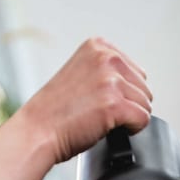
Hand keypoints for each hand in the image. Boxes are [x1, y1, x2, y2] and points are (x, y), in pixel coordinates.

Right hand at [20, 36, 152, 167]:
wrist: (35, 132)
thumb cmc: (53, 112)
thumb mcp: (79, 74)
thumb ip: (105, 70)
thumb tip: (135, 85)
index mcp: (97, 46)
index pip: (134, 71)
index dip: (121, 92)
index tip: (98, 100)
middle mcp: (106, 57)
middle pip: (143, 87)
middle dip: (127, 104)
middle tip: (99, 113)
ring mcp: (110, 80)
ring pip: (144, 104)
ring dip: (128, 118)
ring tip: (100, 120)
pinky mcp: (114, 104)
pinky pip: (143, 119)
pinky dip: (131, 129)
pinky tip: (109, 129)